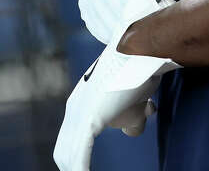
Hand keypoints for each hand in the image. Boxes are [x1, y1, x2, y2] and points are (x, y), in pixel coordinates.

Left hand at [54, 0, 179, 170]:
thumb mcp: (137, 102)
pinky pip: (79, 156)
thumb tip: (132, 130)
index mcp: (81, 105)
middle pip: (66, 152)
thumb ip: (132, 118)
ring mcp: (79, 114)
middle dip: (73, 169)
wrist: (141, 49)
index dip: (77, 161)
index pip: (72, 141)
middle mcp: (75, 110)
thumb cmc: (140, 71)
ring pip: (69, 157)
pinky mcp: (89, 119)